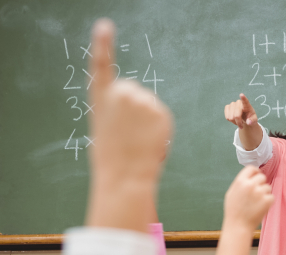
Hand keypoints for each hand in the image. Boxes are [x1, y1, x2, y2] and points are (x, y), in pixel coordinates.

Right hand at [85, 19, 172, 230]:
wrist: (126, 175)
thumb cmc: (112, 157)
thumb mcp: (106, 127)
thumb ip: (118, 111)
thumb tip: (138, 110)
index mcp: (101, 97)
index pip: (101, 64)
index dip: (103, 44)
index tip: (104, 26)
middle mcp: (121, 93)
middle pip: (133, 91)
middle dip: (134, 108)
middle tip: (129, 134)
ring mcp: (143, 101)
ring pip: (149, 104)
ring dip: (147, 119)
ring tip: (138, 140)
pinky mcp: (161, 112)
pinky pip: (161, 115)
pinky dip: (160, 127)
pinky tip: (150, 140)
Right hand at [224, 94, 257, 128]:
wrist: (245, 118)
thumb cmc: (250, 118)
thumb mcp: (254, 120)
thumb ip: (252, 121)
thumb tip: (248, 122)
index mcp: (247, 105)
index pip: (245, 101)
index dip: (243, 98)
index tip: (241, 95)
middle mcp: (239, 103)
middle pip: (236, 115)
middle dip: (238, 122)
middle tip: (241, 126)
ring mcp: (232, 104)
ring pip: (230, 117)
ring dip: (234, 122)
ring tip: (238, 121)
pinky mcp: (227, 107)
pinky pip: (227, 117)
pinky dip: (230, 121)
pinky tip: (234, 119)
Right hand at [224, 165, 273, 230]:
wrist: (238, 226)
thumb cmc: (233, 211)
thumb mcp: (232, 193)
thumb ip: (241, 182)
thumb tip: (250, 175)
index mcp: (240, 181)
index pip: (252, 168)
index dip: (255, 172)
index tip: (256, 177)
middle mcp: (250, 185)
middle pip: (262, 177)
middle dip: (260, 184)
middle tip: (257, 193)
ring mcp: (259, 192)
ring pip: (268, 187)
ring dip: (264, 193)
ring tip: (256, 203)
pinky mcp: (267, 200)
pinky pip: (271, 196)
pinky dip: (268, 201)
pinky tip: (260, 207)